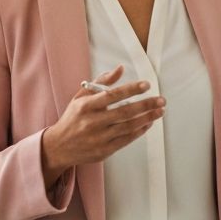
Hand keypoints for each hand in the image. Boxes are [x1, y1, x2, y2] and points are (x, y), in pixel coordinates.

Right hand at [40, 66, 165, 187]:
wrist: (59, 147)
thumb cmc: (73, 117)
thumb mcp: (81, 96)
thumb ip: (101, 81)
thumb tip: (121, 68)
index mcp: (86, 106)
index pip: (112, 95)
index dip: (131, 89)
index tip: (146, 85)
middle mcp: (93, 122)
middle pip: (125, 112)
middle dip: (146, 105)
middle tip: (161, 100)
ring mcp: (99, 138)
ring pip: (128, 127)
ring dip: (147, 118)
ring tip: (159, 111)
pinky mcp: (104, 151)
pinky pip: (126, 140)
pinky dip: (139, 131)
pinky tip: (148, 123)